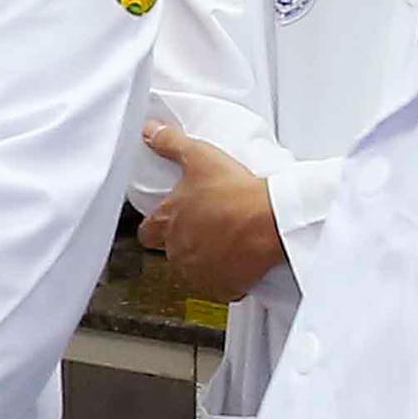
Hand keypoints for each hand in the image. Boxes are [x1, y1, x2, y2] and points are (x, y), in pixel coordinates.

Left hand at [138, 120, 285, 301]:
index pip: (146, 232)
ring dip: (205, 259)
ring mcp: (200, 272)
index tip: (171, 219)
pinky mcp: (223, 287)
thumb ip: (170, 143)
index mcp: (167, 223)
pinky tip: (239, 261)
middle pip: (172, 251)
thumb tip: (150, 131)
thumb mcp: (199, 156)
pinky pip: (220, 286)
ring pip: (194, 270)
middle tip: (207, 226)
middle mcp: (178, 251)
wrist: (271, 219)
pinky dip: (228, 277)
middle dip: (185, 242)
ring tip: (226, 241)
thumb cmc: (236, 191)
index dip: (156, 226)